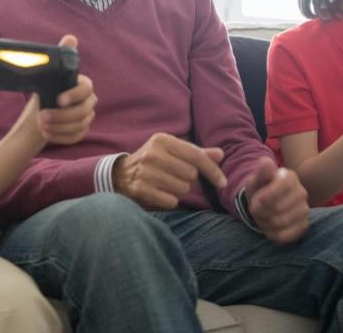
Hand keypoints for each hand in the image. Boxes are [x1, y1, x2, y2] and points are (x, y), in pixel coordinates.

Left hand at [39, 35, 96, 144]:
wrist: (38, 111)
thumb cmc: (45, 90)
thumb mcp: (49, 73)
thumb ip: (60, 55)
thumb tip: (71, 37)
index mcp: (83, 85)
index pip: (86, 89)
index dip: (75, 95)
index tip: (59, 100)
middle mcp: (89, 102)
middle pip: (83, 111)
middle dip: (62, 116)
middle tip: (42, 117)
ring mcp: (87, 118)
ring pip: (79, 126)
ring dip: (59, 127)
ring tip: (41, 125)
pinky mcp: (81, 131)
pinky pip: (76, 137)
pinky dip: (61, 137)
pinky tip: (47, 134)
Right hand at [112, 133, 227, 209]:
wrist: (120, 174)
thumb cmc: (153, 161)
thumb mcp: (172, 151)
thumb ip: (196, 153)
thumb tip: (220, 154)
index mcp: (163, 140)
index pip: (196, 156)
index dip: (213, 170)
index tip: (222, 182)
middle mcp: (153, 154)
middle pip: (191, 175)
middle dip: (187, 179)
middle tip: (173, 176)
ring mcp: (146, 172)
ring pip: (182, 189)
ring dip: (178, 190)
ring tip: (165, 184)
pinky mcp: (141, 189)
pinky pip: (171, 201)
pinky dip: (169, 200)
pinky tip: (159, 193)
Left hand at [241, 159, 308, 243]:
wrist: (266, 204)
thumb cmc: (260, 189)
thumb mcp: (255, 180)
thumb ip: (260, 173)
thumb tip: (265, 161)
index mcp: (290, 177)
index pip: (280, 188)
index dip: (264, 198)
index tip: (256, 201)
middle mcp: (301, 192)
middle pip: (277, 208)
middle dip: (260, 212)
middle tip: (255, 211)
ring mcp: (304, 209)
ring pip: (280, 222)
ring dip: (264, 223)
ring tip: (262, 218)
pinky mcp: (304, 225)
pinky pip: (287, 235)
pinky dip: (273, 235)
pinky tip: (269, 229)